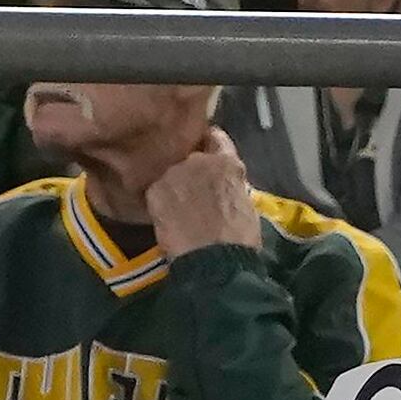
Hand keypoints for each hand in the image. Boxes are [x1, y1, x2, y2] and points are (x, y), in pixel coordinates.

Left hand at [145, 127, 264, 255]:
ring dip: (174, 185)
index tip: (207, 155)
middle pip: (190, 156)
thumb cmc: (240, 239)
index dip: (211, 147)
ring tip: (178, 207)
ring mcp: (173, 174)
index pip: (216, 138)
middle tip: (194, 189)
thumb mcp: (245, 203)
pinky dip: (160, 202)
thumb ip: (231, 185)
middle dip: (192, 169)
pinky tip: (167, 217)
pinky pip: (157, 191)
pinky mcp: (155, 191)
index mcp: (227, 162)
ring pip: (171, 174)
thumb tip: (223, 186)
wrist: (214, 261)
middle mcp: (198, 160)